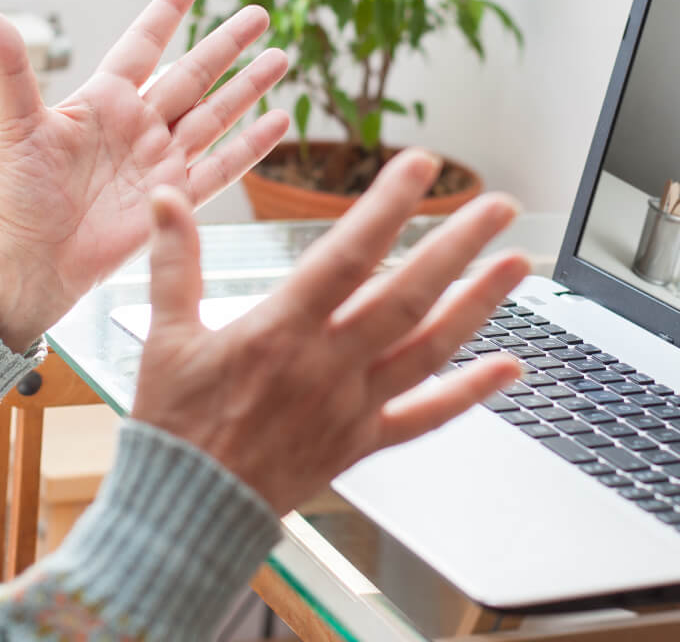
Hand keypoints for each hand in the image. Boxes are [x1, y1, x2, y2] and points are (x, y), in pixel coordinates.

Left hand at [0, 0, 290, 348]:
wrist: (31, 260)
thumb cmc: (17, 194)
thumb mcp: (18, 125)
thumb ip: (13, 69)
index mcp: (103, 100)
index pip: (143, 45)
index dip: (167, 12)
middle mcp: (138, 126)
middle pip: (192, 74)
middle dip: (226, 44)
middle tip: (259, 12)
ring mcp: (160, 161)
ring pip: (214, 114)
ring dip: (247, 87)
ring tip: (281, 56)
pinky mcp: (175, 198)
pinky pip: (221, 167)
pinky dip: (250, 146)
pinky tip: (278, 120)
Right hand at [132, 151, 530, 514]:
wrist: (187, 511)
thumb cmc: (175, 425)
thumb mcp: (163, 336)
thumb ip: (173, 262)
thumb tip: (165, 198)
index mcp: (278, 331)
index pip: (346, 256)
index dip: (387, 207)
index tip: (420, 167)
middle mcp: (325, 367)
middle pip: (405, 297)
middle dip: (456, 246)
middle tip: (498, 205)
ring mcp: (350, 407)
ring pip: (427, 349)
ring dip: (477, 305)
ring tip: (516, 263)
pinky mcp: (361, 443)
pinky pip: (424, 418)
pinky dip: (469, 393)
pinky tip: (508, 368)